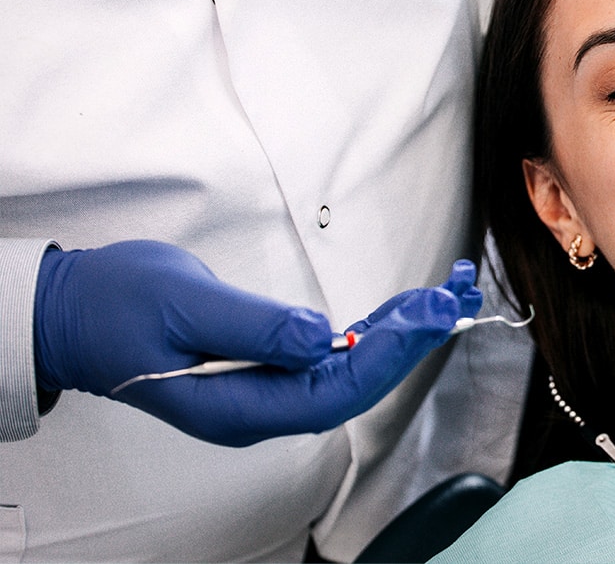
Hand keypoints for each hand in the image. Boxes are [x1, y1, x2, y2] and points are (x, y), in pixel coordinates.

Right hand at [35, 241, 481, 445]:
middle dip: (406, 345)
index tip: (426, 315)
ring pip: (346, 372)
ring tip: (437, 301)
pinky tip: (397, 312)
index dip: (386, 355)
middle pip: (350, 386)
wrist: (71, 310)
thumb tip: (320, 335)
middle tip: (448, 301)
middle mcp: (256, 409)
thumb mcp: (183, 304)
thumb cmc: (115, 305)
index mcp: (235, 407)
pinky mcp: (263, 367)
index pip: (331, 391)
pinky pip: (328, 357)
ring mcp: (261, 391)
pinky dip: (369, 332)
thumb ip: (254, 325)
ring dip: (396, 338)